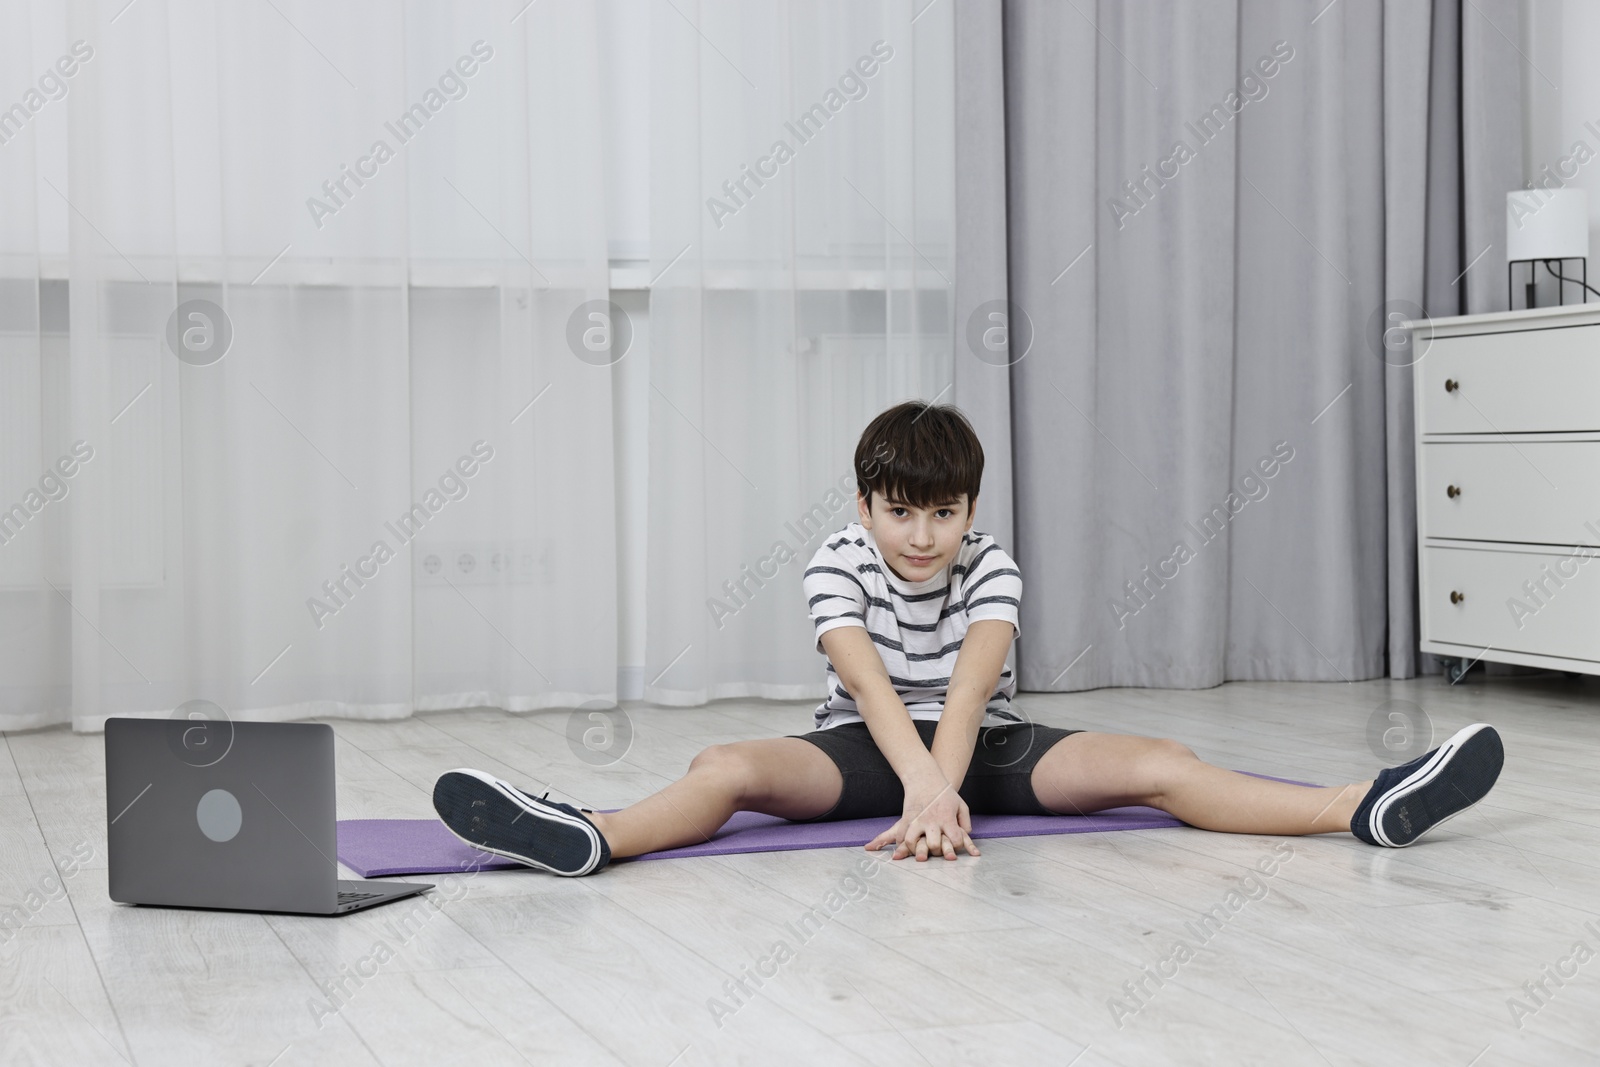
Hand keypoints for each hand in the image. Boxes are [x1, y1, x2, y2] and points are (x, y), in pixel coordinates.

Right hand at [865, 775, 980, 861]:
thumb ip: (965, 822)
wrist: (925, 778)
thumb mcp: (960, 805)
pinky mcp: (907, 817)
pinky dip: (901, 842)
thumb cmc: (945, 793)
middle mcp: (932, 821)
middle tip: (936, 848)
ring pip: (912, 841)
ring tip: (918, 851)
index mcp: (947, 818)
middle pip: (934, 845)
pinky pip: (901, 834)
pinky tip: (905, 845)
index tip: (955, 843)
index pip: (956, 840)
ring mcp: (917, 820)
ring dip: (915, 850)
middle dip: (936, 851)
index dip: (958, 845)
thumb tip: (965, 835)